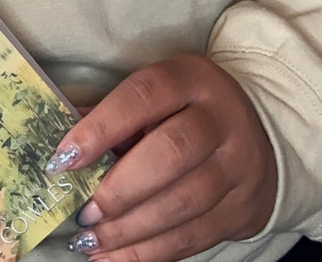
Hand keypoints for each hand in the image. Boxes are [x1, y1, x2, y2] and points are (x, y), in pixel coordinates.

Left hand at [50, 55, 276, 261]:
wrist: (258, 136)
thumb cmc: (186, 111)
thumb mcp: (157, 97)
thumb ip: (112, 117)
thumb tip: (63, 147)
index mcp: (191, 78)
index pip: (144, 96)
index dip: (101, 127)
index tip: (64, 158)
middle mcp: (221, 119)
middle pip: (171, 153)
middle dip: (120, 189)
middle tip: (84, 212)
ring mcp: (238, 167)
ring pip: (183, 202)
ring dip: (130, 229)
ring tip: (90, 241)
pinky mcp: (243, 210)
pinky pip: (194, 237)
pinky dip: (150, 252)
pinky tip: (115, 257)